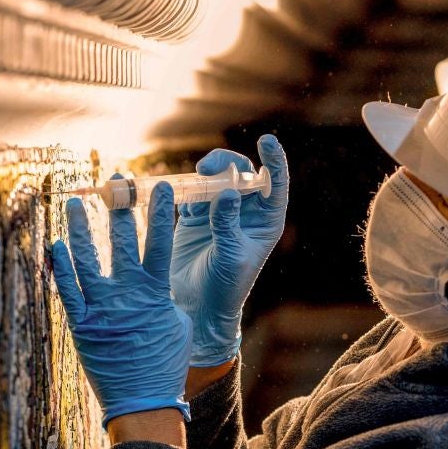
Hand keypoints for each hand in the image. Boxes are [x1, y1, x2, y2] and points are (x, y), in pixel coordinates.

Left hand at [51, 179, 191, 427]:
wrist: (142, 401)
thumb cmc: (166, 365)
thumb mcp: (177, 326)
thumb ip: (166, 298)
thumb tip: (159, 284)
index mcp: (156, 294)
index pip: (160, 244)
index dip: (161, 214)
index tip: (163, 187)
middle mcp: (126, 295)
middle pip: (122, 243)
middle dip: (121, 210)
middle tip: (116, 184)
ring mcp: (101, 309)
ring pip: (88, 259)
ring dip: (82, 229)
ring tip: (77, 204)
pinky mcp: (81, 325)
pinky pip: (68, 289)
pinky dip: (61, 266)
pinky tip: (56, 245)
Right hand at [171, 134, 288, 366]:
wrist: (199, 307)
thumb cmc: (226, 287)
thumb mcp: (230, 256)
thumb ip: (228, 224)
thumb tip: (229, 192)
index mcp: (266, 221)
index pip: (274, 184)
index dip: (274, 160)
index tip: (266, 141)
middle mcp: (245, 213)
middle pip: (242, 174)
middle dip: (228, 163)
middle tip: (208, 168)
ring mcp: (220, 212)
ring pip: (216, 179)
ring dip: (205, 172)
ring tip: (195, 177)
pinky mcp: (195, 217)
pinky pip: (190, 192)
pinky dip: (182, 186)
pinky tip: (173, 188)